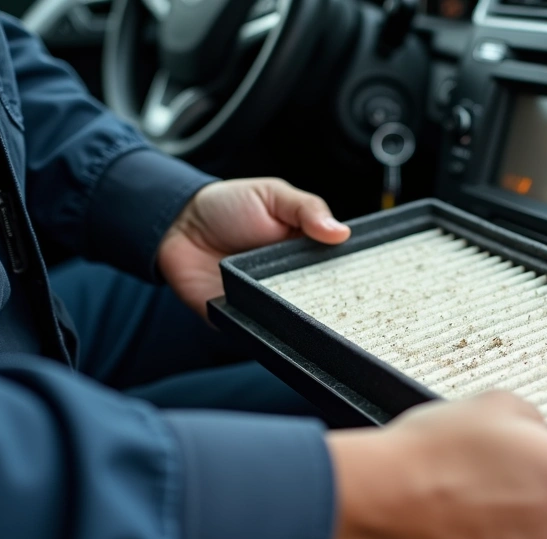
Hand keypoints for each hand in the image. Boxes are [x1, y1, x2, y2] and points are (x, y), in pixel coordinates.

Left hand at [158, 178, 350, 316]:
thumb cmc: (227, 206)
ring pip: (297, 322)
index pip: (339, 269)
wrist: (176, 225)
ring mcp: (269, 303)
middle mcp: (292, 280)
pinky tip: (281, 328)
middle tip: (349, 305)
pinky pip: (263, 334)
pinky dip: (271, 333)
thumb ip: (307, 209)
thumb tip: (342, 233)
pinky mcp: (244, 320)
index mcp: (306, 251)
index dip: (353, 276)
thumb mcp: (273, 195)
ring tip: (316, 318)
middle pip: (324, 301)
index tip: (370, 281)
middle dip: (336, 305)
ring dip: (306, 321)